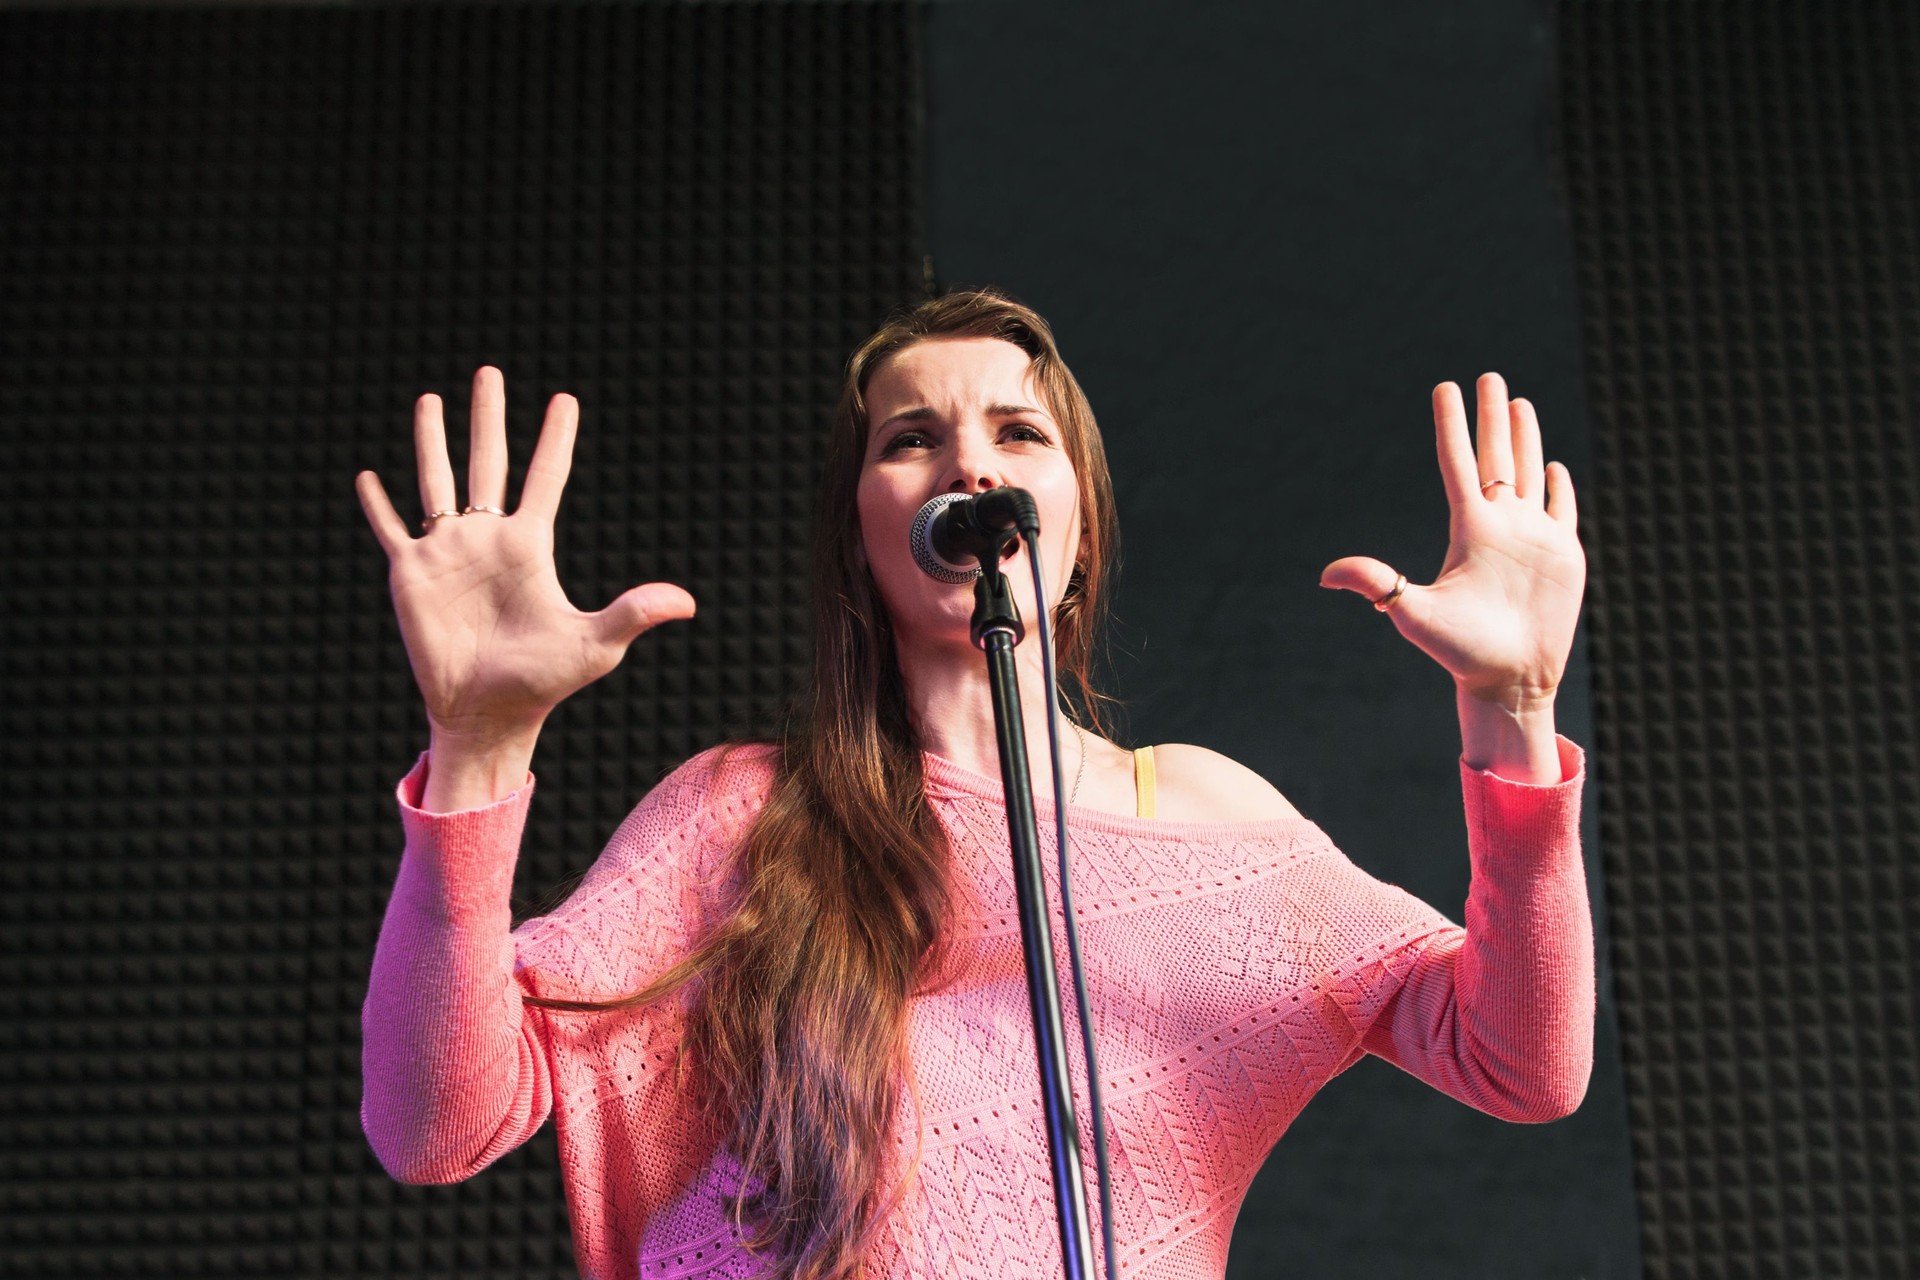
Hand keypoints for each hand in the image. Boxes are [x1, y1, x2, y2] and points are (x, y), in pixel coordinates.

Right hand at [354, 367, 695, 743]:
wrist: (487, 713)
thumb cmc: (544, 683)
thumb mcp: (595, 645)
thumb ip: (634, 614)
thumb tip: (687, 602)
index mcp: (530, 546)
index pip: (546, 477)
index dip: (555, 439)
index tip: (565, 400)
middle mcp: (487, 539)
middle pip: (487, 462)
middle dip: (488, 417)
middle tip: (490, 372)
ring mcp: (447, 553)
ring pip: (436, 482)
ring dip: (431, 441)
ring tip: (429, 399)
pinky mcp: (410, 575)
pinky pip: (392, 530)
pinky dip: (378, 505)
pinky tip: (367, 476)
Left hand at [1320, 373, 1584, 705]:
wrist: (1508, 679)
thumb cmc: (1460, 652)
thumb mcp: (1413, 612)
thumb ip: (1376, 584)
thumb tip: (1324, 575)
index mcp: (1468, 530)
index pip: (1458, 463)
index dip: (1451, 425)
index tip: (1445, 387)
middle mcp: (1500, 526)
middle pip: (1496, 457)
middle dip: (1492, 416)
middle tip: (1488, 377)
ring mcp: (1533, 538)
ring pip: (1527, 472)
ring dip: (1523, 437)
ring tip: (1516, 402)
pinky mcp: (1564, 554)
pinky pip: (1562, 509)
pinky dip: (1558, 486)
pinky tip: (1553, 465)